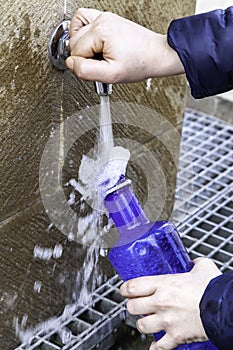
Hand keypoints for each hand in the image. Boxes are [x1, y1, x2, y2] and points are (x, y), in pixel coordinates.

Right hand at [66, 8, 183, 82]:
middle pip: (74, 41)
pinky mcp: (107, 18)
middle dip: (84, 56)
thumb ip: (87, 71)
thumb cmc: (139, 63)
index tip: (99, 69)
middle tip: (100, 64)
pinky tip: (93, 44)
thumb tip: (71, 63)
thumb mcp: (112, 75)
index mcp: (101, 31)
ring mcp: (104, 17)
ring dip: (81, 45)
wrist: (156, 55)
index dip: (85, 66)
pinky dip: (83, 32)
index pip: (75, 52)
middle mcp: (101, 20)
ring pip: (76, 31)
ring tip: (96, 54)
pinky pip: (84, 20)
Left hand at [120, 258, 220, 349]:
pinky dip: (156, 347)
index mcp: (163, 284)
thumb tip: (194, 262)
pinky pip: (159, 346)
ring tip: (146, 320)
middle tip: (136, 304)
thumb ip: (194, 263)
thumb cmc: (212, 288)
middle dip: (132, 305)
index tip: (125, 289)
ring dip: (143, 324)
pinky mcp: (176, 336)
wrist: (224, 308)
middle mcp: (161, 302)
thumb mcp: (202, 267)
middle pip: (132, 307)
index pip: (133, 286)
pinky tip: (155, 345)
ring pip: (142, 326)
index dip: (125, 289)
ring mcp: (167, 321)